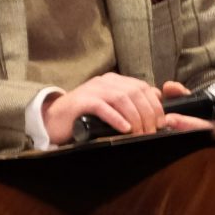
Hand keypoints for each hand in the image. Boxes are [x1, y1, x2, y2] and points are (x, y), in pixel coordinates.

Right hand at [45, 74, 211, 145]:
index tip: (160, 123)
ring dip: (135, 118)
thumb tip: (156, 102)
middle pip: (135, 93)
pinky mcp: (81, 101)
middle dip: (147, 114)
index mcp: (115, 81)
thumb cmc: (86, 117)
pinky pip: (103, 107)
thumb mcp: (112, 108)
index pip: (143, 88)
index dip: (155, 106)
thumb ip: (131, 103)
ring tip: (139, 133)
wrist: (53, 120)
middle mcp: (105, 81)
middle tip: (150, 132)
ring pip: (122, 99)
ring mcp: (93, 89)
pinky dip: (116, 118)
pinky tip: (125, 129)